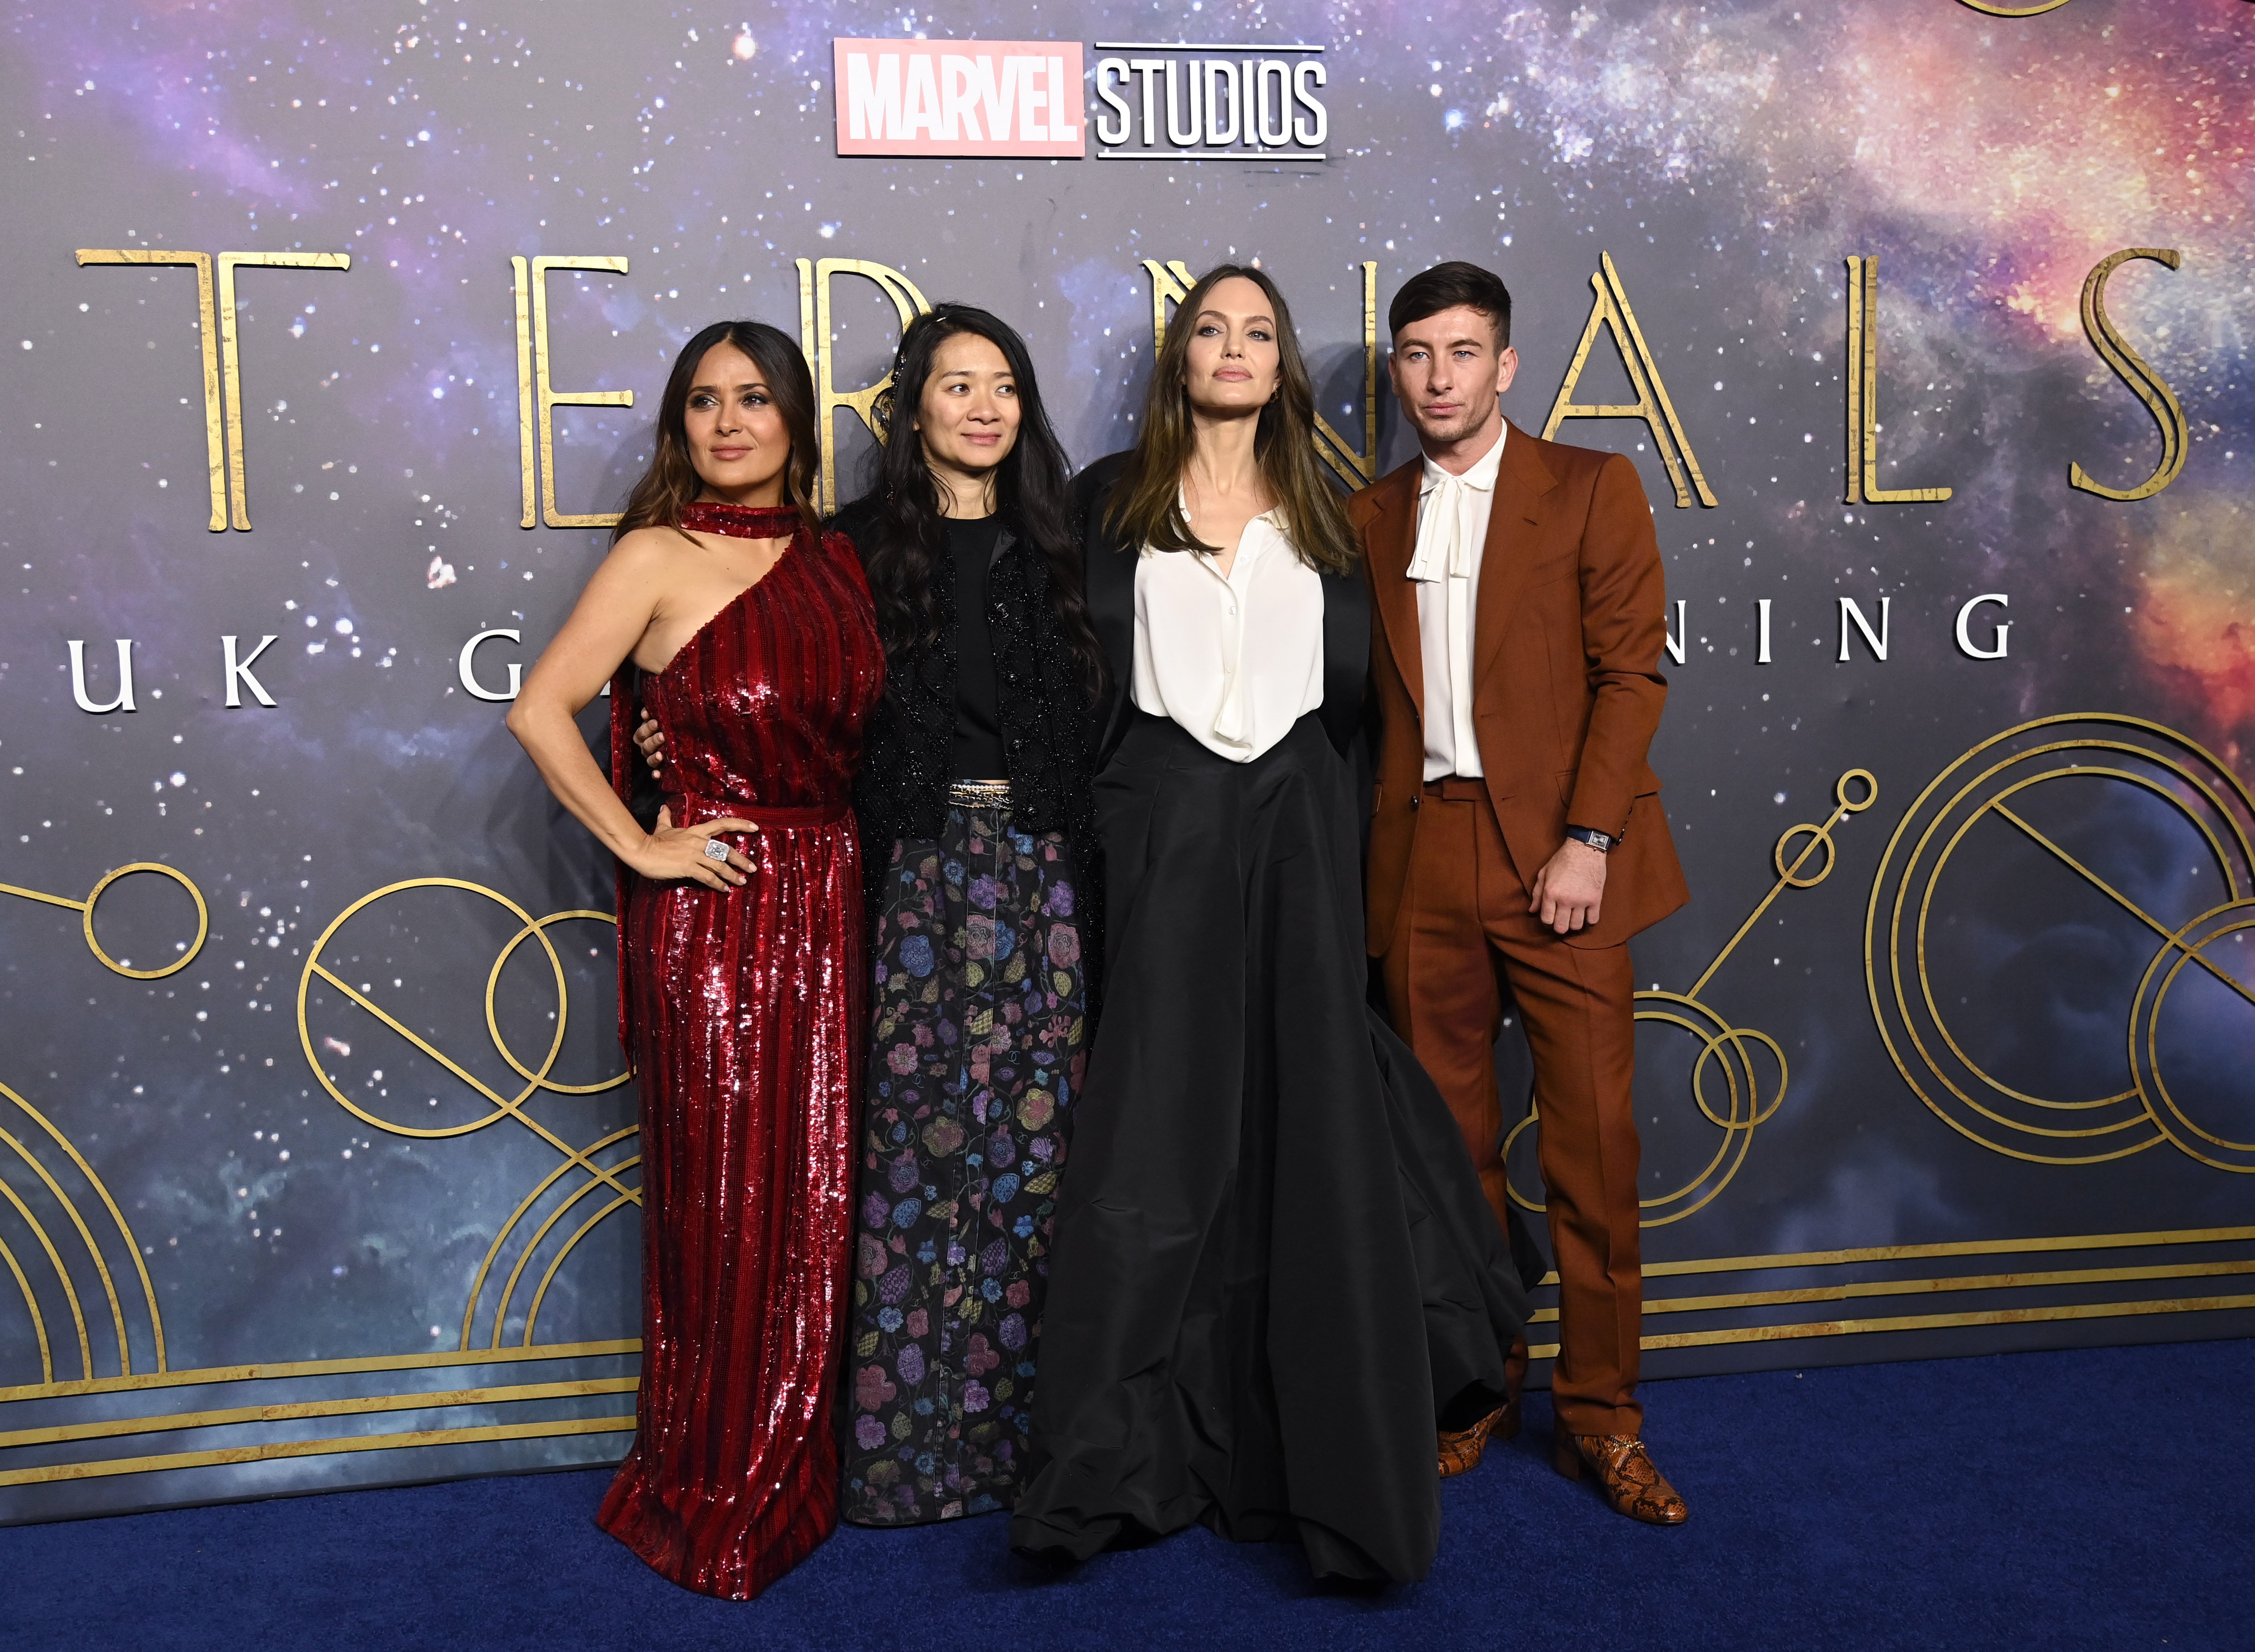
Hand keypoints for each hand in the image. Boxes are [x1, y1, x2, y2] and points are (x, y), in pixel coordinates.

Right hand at [632, 804, 756, 889]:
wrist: (641, 851)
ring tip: (742, 882)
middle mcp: (698, 842)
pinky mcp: (688, 867)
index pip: (722, 824)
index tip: (755, 828)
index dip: (740, 824)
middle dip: (741, 859)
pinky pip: (707, 876)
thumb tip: (664, 807)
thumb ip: (666, 818)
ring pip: (719, 865)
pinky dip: (718, 884)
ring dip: (733, 875)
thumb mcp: (662, 827)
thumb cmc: (653, 841)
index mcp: (695, 831)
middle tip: (752, 868)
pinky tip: (724, 889)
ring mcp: (694, 854)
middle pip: (726, 849)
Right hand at [634, 705, 664, 775]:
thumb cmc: (670, 730)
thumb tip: (649, 710)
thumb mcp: (665, 720)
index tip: (654, 720)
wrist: (681, 746)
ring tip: (661, 755)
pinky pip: (655, 773)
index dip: (647, 726)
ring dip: (654, 757)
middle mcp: (646, 747)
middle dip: (653, 739)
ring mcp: (652, 759)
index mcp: (646, 735)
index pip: (642, 731)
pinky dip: (656, 774)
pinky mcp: (659, 769)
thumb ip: (657, 714)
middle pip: (645, 744)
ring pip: (649, 759)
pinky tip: (658, 774)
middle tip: (662, 735)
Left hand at [1529, 838, 1606, 934]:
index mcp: (1550, 893)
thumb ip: (1536, 893)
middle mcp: (1565, 899)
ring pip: (1577, 926)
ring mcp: (1582, 900)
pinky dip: (1589, 920)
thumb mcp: (1544, 873)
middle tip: (1561, 921)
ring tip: (1573, 917)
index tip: (1550, 919)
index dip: (1547, 923)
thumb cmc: (1562, 859)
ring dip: (1574, 924)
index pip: (1546, 920)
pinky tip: (1585, 914)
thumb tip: (1532, 910)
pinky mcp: (1596, 898)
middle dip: (1559, 927)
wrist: (1585, 848)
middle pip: (1561, 927)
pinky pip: (1593, 920)